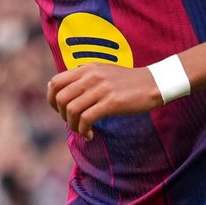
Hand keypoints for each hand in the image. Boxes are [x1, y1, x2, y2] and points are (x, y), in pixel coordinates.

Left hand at [46, 64, 163, 140]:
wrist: (154, 83)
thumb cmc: (128, 82)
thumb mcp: (103, 73)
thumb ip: (84, 79)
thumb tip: (64, 94)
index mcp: (86, 69)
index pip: (55, 82)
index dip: (51, 99)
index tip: (59, 110)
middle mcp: (91, 76)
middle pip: (60, 98)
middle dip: (61, 115)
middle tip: (73, 122)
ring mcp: (101, 88)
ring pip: (71, 110)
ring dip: (73, 125)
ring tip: (82, 130)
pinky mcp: (111, 102)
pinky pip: (87, 119)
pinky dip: (84, 130)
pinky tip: (90, 135)